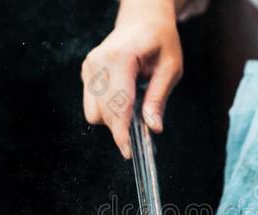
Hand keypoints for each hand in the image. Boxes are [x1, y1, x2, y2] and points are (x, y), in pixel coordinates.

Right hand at [81, 0, 182, 157]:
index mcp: (120, 59)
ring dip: (113, 120)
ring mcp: (89, 67)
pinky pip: (92, 103)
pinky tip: (125, 101)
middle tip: (143, 135)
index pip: (117, 104)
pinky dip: (108, 110)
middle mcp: (98, 62)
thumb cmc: (160, 41)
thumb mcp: (170, 69)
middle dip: (121, 129)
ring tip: (135, 111)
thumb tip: (153, 128)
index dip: (122, 132)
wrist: (143, 19)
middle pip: (103, 112)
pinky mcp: (87, 72)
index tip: (129, 152)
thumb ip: (158, 98)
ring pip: (93, 112)